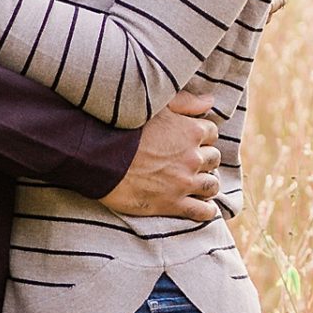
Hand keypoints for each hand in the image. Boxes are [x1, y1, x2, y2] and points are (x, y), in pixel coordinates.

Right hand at [102, 92, 221, 221]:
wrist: (99, 157)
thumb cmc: (123, 128)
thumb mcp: (156, 106)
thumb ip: (186, 103)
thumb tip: (210, 101)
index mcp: (191, 131)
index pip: (212, 133)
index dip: (202, 136)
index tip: (193, 140)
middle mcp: (193, 157)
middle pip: (213, 159)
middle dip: (205, 160)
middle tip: (191, 162)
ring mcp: (184, 182)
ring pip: (211, 185)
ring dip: (206, 183)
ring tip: (197, 184)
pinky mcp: (172, 204)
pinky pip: (202, 211)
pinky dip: (207, 210)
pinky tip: (205, 208)